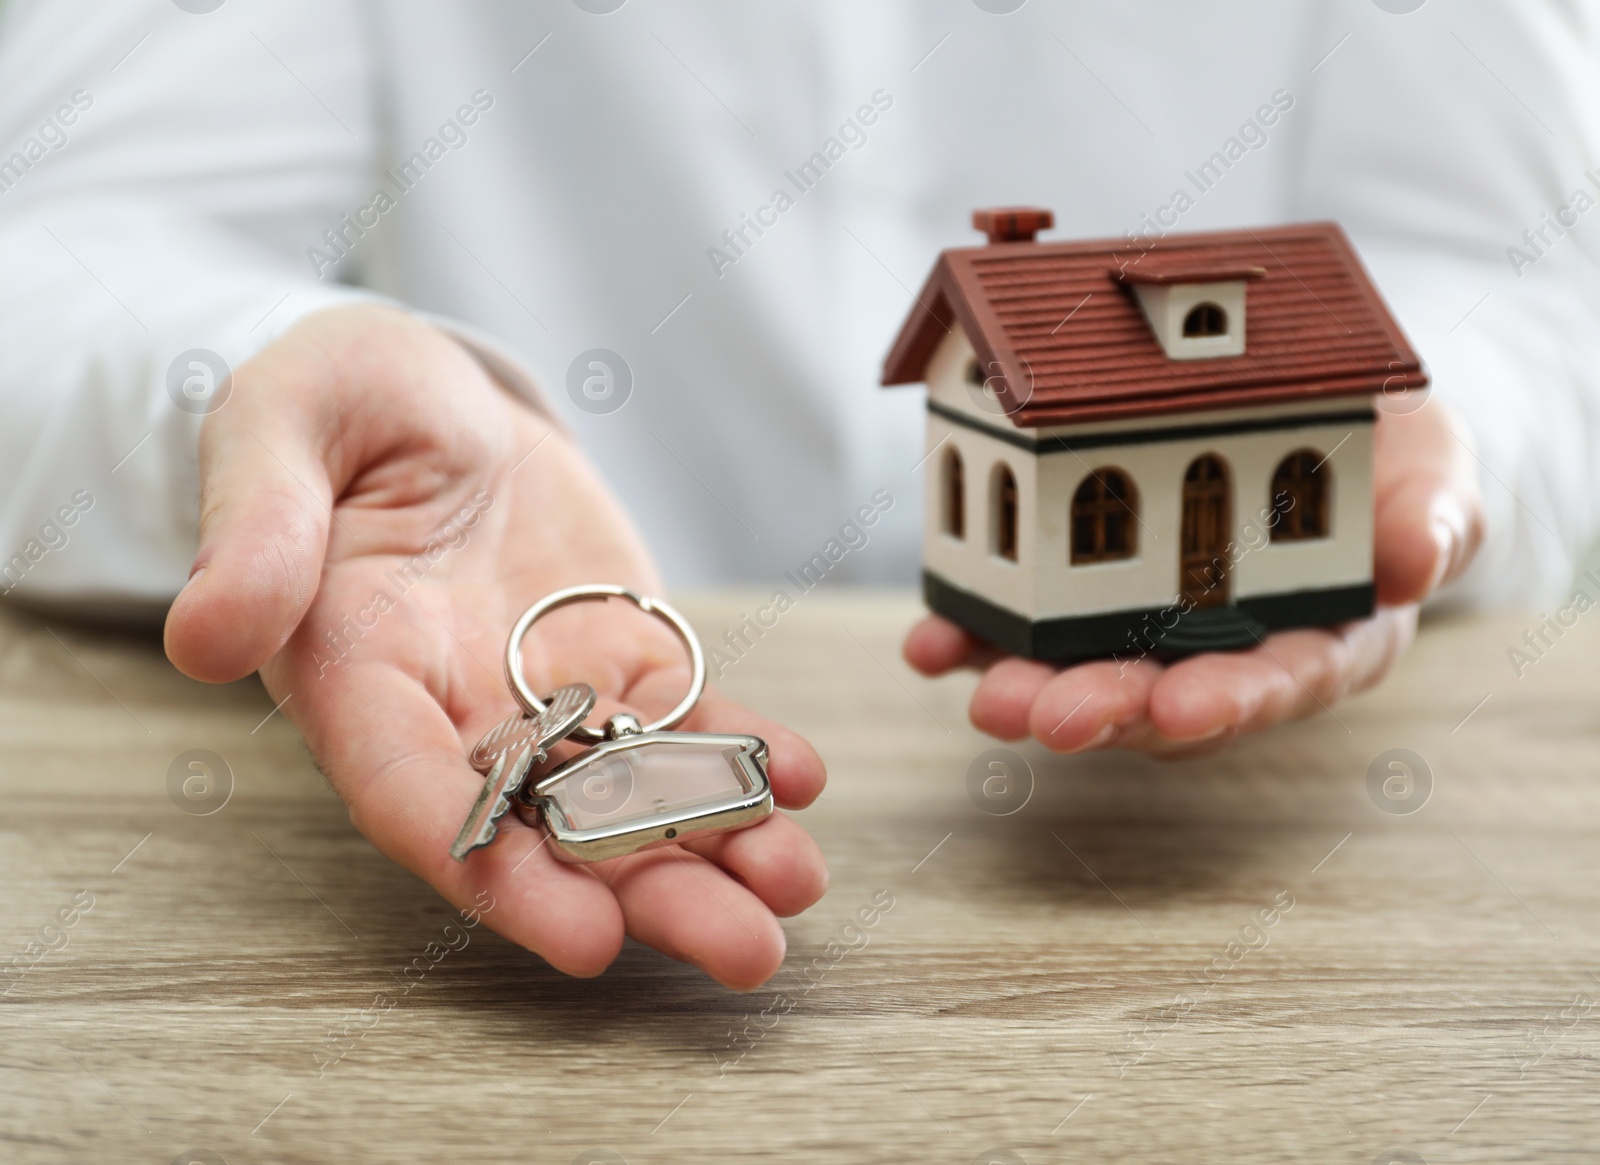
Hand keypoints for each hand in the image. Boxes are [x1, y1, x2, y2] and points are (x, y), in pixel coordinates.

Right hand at [163, 304, 826, 988]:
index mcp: (356, 675)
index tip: (582, 937)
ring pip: (630, 793)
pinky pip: (682, 718)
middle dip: (644, 895)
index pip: (416, 795)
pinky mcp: (617, 654)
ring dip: (715, 846)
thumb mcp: (275, 430)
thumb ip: (254, 526)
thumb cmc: (332, 404)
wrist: (422, 395)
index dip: (495, 872)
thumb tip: (208, 634)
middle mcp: (454, 714)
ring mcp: (546, 693)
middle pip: (547, 830)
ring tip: (794, 884)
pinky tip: (800, 778)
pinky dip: (742, 752)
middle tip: (744, 950)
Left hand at [903, 400, 1483, 756]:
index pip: (1277, 684)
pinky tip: (933, 643)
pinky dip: (977, 637)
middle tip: (1049, 715)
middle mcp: (1225, 652)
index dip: (1230, 701)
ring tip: (982, 687)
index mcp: (1320, 640)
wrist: (1321, 422)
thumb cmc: (1388, 457)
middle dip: (1106, 710)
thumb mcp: (1435, 472)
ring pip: (1085, 674)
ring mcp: (1148, 632)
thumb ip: (1436, 518)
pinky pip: (1025, 626)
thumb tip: (1417, 561)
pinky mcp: (1080, 598)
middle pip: (1164, 698)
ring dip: (1029, 686)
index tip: (1184, 707)